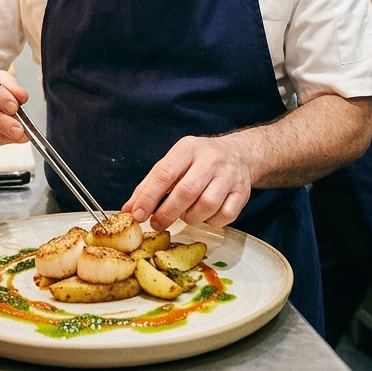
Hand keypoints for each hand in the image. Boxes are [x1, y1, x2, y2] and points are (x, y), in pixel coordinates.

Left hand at [122, 135, 254, 230]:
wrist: (239, 154)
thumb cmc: (198, 162)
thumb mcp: (173, 163)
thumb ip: (150, 185)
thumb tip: (129, 209)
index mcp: (188, 149)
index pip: (164, 173)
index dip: (148, 197)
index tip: (137, 215)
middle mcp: (210, 159)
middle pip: (186, 192)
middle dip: (167, 213)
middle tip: (157, 223)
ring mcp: (229, 175)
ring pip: (206, 206)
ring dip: (191, 217)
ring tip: (185, 214)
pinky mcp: (242, 192)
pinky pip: (225, 216)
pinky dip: (211, 221)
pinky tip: (206, 215)